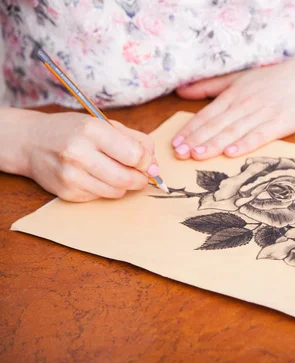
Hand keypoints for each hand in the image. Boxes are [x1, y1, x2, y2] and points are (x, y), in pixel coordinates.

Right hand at [21, 112, 157, 201]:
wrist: (32, 142)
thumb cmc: (73, 131)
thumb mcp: (104, 124)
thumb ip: (135, 140)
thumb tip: (154, 163)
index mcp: (92, 130)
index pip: (134, 155)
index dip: (148, 162)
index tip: (149, 163)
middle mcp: (79, 153)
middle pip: (127, 178)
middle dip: (141, 179)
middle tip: (141, 175)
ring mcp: (71, 175)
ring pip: (116, 192)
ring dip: (125, 186)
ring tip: (118, 173)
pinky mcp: (67, 192)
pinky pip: (100, 197)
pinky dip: (106, 190)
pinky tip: (97, 177)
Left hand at [171, 52, 294, 159]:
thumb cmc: (274, 78)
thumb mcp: (239, 78)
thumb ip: (210, 86)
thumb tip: (181, 91)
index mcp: (233, 94)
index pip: (206, 115)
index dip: (190, 130)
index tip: (174, 144)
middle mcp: (245, 103)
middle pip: (216, 124)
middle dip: (196, 139)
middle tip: (179, 155)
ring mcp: (263, 112)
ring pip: (234, 130)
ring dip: (215, 143)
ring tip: (197, 155)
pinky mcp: (281, 121)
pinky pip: (261, 134)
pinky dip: (246, 143)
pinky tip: (233, 153)